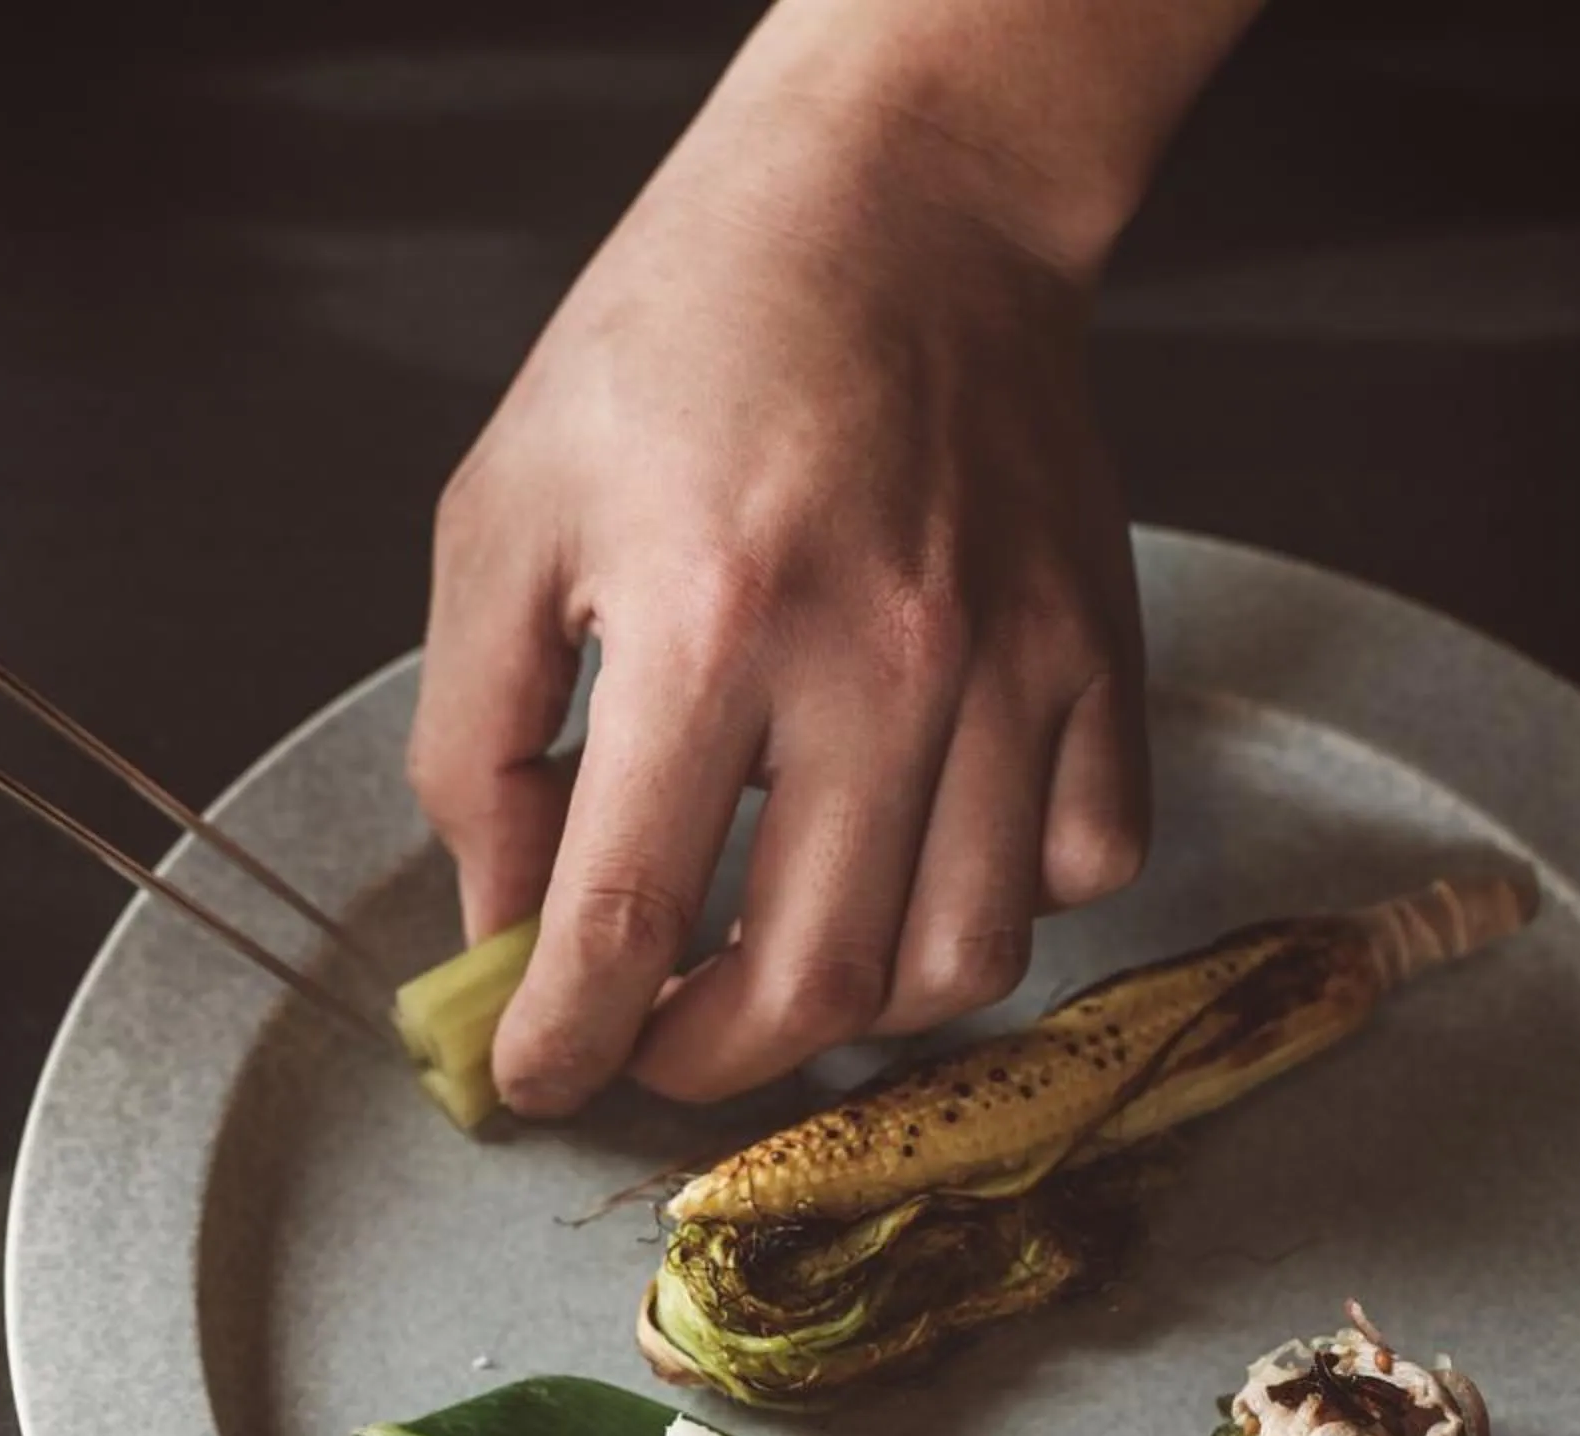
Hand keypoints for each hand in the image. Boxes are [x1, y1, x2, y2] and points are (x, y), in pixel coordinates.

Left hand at [413, 54, 1155, 1116]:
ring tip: (777, 966)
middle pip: (813, 982)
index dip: (566, 1041)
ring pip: (963, 958)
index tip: (536, 1079)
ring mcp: (1014, 662)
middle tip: (648, 1042)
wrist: (893, 212)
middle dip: (706, 1062)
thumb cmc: (676, 347)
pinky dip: (1004, 904)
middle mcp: (881, 660)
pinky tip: (919, 858)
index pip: (628, 920)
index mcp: (707, 621)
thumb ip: (478, 745)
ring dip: (854, 1012)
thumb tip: (501, 929)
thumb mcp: (505, 520)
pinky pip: (1086, 862)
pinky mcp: (1100, 650)